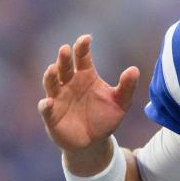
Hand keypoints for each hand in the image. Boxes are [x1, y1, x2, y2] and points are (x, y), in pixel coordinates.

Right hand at [38, 34, 138, 154]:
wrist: (94, 142)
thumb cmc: (105, 117)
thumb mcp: (121, 103)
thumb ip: (127, 87)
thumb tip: (134, 69)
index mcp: (86, 76)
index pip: (82, 57)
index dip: (83, 47)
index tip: (86, 38)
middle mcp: (69, 83)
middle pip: (65, 67)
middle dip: (64, 58)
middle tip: (65, 49)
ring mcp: (58, 98)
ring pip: (51, 83)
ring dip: (50, 76)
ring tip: (53, 69)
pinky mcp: (51, 116)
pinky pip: (46, 109)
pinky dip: (45, 105)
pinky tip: (48, 102)